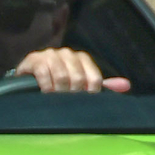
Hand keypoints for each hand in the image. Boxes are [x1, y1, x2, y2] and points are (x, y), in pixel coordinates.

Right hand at [11, 49, 130, 93]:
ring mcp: (50, 55)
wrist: (29, 78)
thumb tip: (126, 86)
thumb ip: (100, 85)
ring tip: (54, 98)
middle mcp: (67, 53)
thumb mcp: (80, 85)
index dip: (89, 93)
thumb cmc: (58, 83)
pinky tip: (45, 92)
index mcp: (81, 58)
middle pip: (78, 78)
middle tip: (66, 101)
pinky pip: (44, 73)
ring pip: (62, 76)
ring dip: (58, 91)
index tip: (82, 101)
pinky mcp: (34, 59)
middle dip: (72, 94)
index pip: (94, 79)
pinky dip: (46, 87)